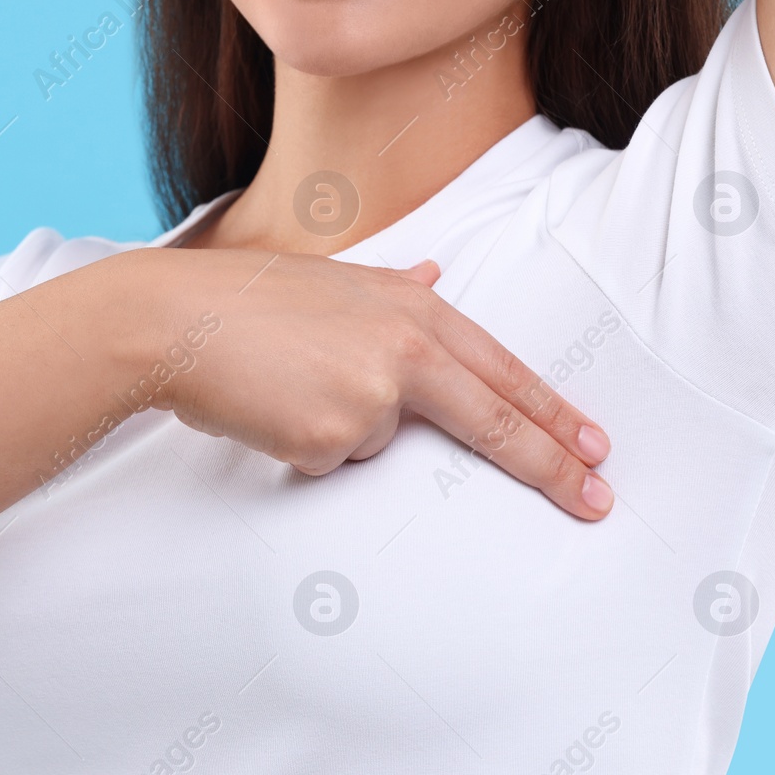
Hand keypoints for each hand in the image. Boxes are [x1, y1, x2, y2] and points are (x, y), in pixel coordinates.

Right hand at [126, 247, 613, 519]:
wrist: (175, 320)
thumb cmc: (244, 299)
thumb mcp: (333, 280)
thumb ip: (395, 287)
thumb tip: (439, 274)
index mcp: (412, 308)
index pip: (503, 369)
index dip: (552, 411)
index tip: (594, 444)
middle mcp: (405, 347)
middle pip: (497, 418)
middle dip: (554, 463)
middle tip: (599, 499)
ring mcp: (373, 394)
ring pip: (382, 444)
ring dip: (342, 429)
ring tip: (289, 385)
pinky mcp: (334, 436)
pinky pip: (334, 462)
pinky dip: (305, 446)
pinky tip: (272, 407)